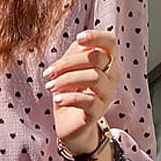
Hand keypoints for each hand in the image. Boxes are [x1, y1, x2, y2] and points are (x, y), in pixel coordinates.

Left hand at [43, 30, 120, 156]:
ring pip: (94, 77)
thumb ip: (75, 54)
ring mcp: (107, 95)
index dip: (97, 37)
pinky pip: (88, 101)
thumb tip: (79, 43)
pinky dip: (69, 98)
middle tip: (49, 72)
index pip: (110, 43)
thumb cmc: (70, 93)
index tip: (78, 38)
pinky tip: (57, 99)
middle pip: (97, 58)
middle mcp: (111, 77)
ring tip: (50, 86)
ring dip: (67, 80)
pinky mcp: (98, 112)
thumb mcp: (69, 70)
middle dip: (69, 62)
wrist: (69, 124)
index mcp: (107, 62)